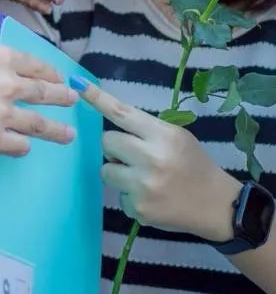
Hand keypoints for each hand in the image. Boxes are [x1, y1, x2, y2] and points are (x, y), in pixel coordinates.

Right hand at [0, 44, 76, 155]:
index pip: (36, 66)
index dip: (51, 75)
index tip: (59, 80)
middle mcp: (7, 83)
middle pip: (46, 93)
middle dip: (63, 98)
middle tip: (73, 101)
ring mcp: (1, 114)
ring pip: (40, 125)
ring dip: (57, 130)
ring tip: (68, 134)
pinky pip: (18, 146)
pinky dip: (22, 146)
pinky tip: (22, 147)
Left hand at [76, 80, 238, 240]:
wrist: (216, 205)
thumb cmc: (193, 165)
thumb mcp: (177, 137)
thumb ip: (146, 129)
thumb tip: (111, 120)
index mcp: (163, 135)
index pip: (122, 113)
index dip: (97, 98)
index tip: (77, 85)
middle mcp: (151, 158)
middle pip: (107, 141)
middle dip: (115, 147)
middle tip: (133, 155)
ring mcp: (143, 186)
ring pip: (106, 169)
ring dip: (118, 172)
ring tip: (143, 178)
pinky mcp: (139, 209)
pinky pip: (118, 195)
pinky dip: (130, 196)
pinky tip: (151, 197)